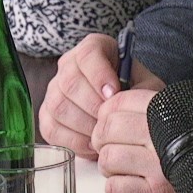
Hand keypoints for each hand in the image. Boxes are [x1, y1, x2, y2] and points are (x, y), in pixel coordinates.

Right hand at [40, 33, 161, 157]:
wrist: (125, 107)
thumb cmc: (136, 91)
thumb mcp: (146, 84)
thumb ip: (144, 89)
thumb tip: (128, 101)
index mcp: (94, 47)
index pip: (89, 55)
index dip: (99, 75)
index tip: (114, 94)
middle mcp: (69, 64)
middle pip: (69, 82)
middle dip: (92, 106)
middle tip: (109, 121)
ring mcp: (54, 89)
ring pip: (58, 106)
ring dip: (82, 125)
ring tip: (103, 136)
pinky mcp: (47, 113)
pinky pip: (50, 127)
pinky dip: (71, 140)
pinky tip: (91, 145)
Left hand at [90, 87, 191, 192]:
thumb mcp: (185, 117)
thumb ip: (153, 109)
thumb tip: (110, 106)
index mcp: (170, 111)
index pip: (117, 104)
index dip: (106, 116)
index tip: (110, 126)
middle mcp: (164, 135)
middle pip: (108, 130)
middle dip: (103, 142)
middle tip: (111, 149)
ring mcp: (160, 166)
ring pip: (108, 159)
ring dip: (111, 169)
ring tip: (126, 171)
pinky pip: (115, 189)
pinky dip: (117, 191)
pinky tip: (133, 188)